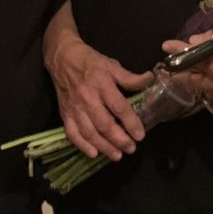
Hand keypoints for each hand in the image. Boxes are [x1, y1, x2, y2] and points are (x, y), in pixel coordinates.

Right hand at [49, 35, 152, 160]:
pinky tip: (93, 154)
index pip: (119, 107)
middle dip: (119, 139)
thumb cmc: (90, 62)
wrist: (62, 58)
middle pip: (104, 124)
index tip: (140, 135)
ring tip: (117, 155)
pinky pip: (72, 133)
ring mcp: (75, 108)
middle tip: (131, 149)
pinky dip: (82, 145)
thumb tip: (150, 79)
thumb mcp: (112, 65)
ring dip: (104, 146)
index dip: (130, 123)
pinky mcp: (64, 114)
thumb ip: (129, 77)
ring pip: (89, 132)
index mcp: (102, 84)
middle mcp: (87, 98)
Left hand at [170, 26, 212, 113]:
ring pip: (207, 90)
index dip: (175, 53)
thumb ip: (212, 37)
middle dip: (184, 72)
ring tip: (211, 70)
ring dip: (204, 81)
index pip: (188, 62)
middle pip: (192, 81)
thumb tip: (192, 41)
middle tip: (181, 64)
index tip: (165, 47)